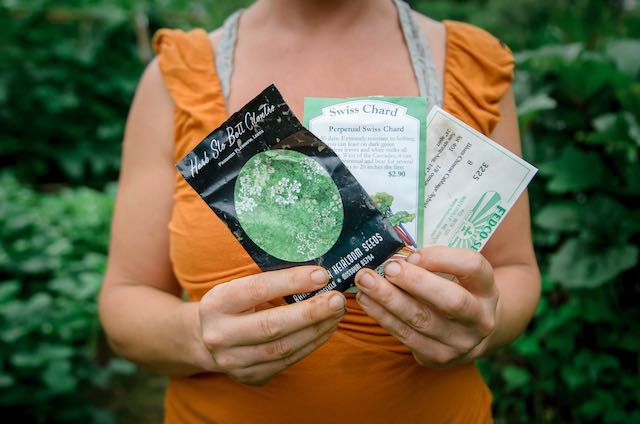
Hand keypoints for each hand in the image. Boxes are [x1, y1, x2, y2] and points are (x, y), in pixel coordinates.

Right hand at [197, 266, 345, 385]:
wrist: (206, 338)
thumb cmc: (233, 304)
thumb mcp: (239, 286)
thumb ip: (269, 280)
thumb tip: (315, 272)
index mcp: (216, 303)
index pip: (257, 290)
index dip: (292, 282)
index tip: (321, 275)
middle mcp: (220, 335)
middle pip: (272, 325)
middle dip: (311, 311)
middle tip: (338, 299)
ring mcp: (234, 361)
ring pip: (283, 348)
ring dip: (317, 329)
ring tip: (338, 313)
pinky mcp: (250, 377)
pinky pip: (287, 362)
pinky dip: (311, 344)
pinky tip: (326, 329)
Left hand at [354, 246, 498, 367]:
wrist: (472, 333)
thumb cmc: (456, 290)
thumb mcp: (456, 274)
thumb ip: (433, 264)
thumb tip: (397, 258)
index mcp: (486, 288)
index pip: (473, 267)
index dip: (443, 257)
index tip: (414, 254)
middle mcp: (480, 318)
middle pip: (452, 300)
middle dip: (416, 282)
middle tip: (388, 268)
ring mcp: (461, 342)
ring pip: (422, 320)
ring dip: (389, 299)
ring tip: (365, 281)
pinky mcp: (439, 357)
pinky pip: (407, 336)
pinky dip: (383, 316)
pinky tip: (366, 300)